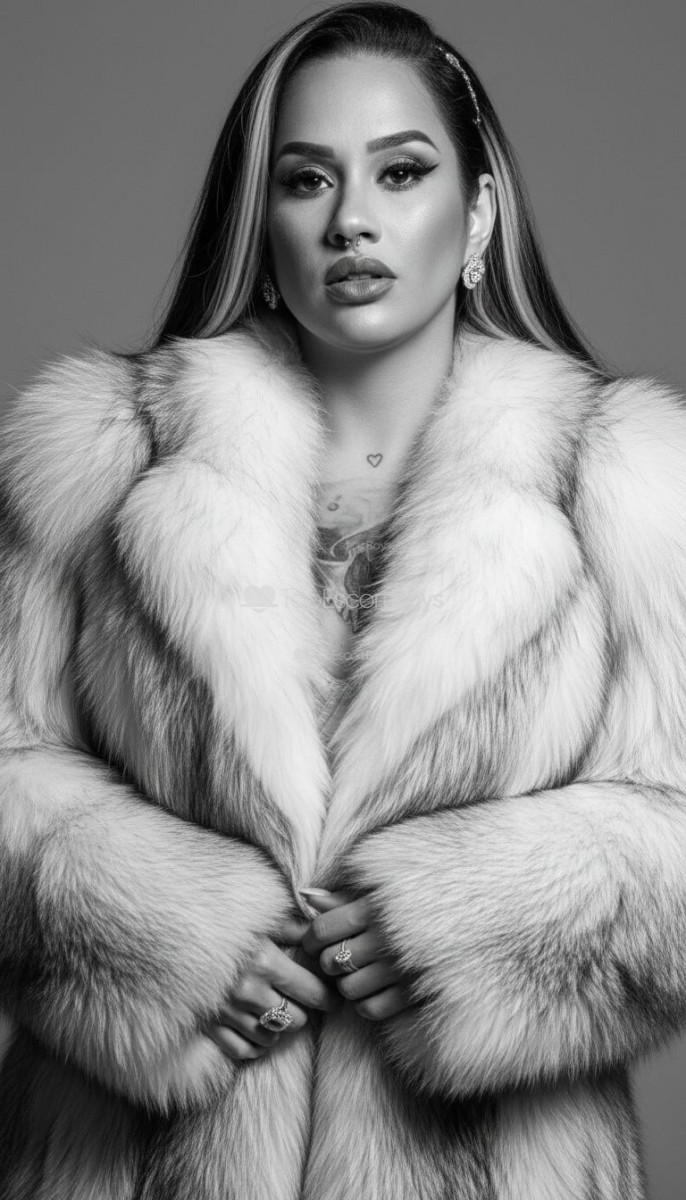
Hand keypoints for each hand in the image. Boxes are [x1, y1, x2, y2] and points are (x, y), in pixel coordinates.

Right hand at [206, 916, 341, 1060]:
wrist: (163, 934)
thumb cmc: (216, 919)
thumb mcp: (256, 914)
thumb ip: (292, 923)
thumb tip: (322, 924)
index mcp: (264, 961)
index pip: (312, 992)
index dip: (327, 997)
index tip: (332, 997)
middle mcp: (247, 992)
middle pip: (296, 1019)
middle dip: (302, 1010)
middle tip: (300, 1000)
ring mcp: (226, 1013)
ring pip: (271, 1038)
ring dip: (278, 1027)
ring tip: (276, 1011)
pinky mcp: (206, 1028)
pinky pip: (243, 1051)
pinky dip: (254, 1045)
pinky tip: (256, 1029)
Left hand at [301, 890, 413, 1020]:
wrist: (474, 912)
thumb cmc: (421, 898)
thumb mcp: (383, 889)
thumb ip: (343, 896)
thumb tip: (305, 895)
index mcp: (375, 907)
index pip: (322, 930)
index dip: (311, 938)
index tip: (315, 939)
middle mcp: (386, 938)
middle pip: (331, 961)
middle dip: (328, 961)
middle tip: (339, 954)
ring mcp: (401, 968)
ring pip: (348, 989)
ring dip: (347, 984)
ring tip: (358, 972)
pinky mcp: (415, 993)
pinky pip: (371, 1010)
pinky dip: (365, 1004)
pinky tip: (373, 989)